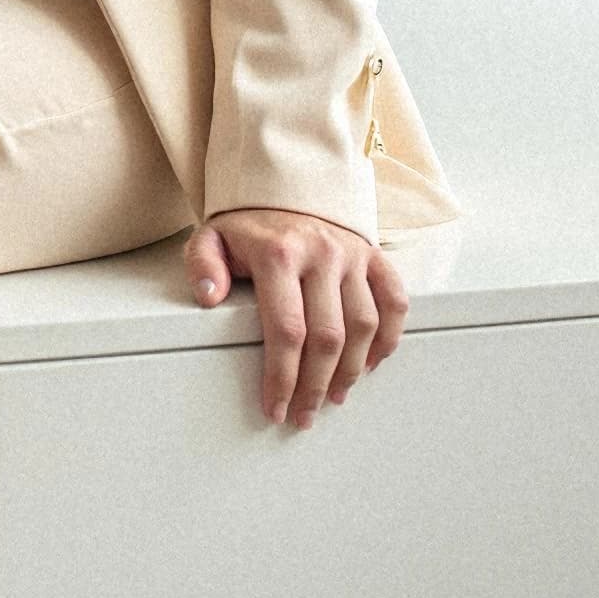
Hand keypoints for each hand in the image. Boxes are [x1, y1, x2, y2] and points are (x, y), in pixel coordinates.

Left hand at [185, 204, 408, 429]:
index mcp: (279, 252)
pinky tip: (371, 362)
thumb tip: (208, 297)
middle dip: (315, 386)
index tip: (276, 407)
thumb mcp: (213, 236)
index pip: (286, 330)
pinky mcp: (373, 255)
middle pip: (327, 337)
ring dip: (351, 370)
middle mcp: (321, 252)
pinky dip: (389, 337)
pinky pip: (395, 300)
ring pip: (363, 326)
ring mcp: (352, 254)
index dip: (283, 377)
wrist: (286, 184)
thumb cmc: (249, 224)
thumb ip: (203, 265)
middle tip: (303, 413)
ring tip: (333, 396)